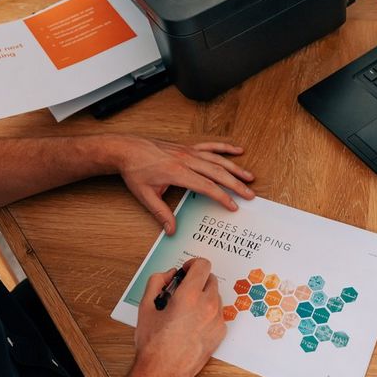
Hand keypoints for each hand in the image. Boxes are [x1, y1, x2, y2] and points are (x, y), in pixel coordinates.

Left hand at [112, 136, 254, 233]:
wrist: (127, 149)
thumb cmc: (135, 171)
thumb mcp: (146, 195)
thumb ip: (161, 213)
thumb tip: (171, 230)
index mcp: (178, 173)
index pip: (206, 186)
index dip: (222, 197)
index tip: (233, 206)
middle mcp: (187, 160)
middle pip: (218, 173)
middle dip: (236, 184)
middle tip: (250, 194)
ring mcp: (189, 151)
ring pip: (218, 159)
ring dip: (235, 168)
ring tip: (250, 177)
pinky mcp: (188, 146)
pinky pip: (210, 146)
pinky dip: (225, 148)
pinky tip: (237, 150)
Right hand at [133, 258, 226, 376]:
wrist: (162, 372)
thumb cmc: (153, 342)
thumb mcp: (146, 306)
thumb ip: (157, 281)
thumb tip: (170, 273)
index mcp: (189, 296)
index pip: (203, 265)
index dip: (193, 264)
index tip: (186, 271)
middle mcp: (208, 305)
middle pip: (211, 279)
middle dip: (198, 281)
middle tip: (183, 292)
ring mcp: (217, 319)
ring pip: (216, 296)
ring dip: (204, 296)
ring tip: (187, 311)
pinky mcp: (221, 332)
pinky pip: (218, 313)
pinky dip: (209, 312)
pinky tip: (193, 324)